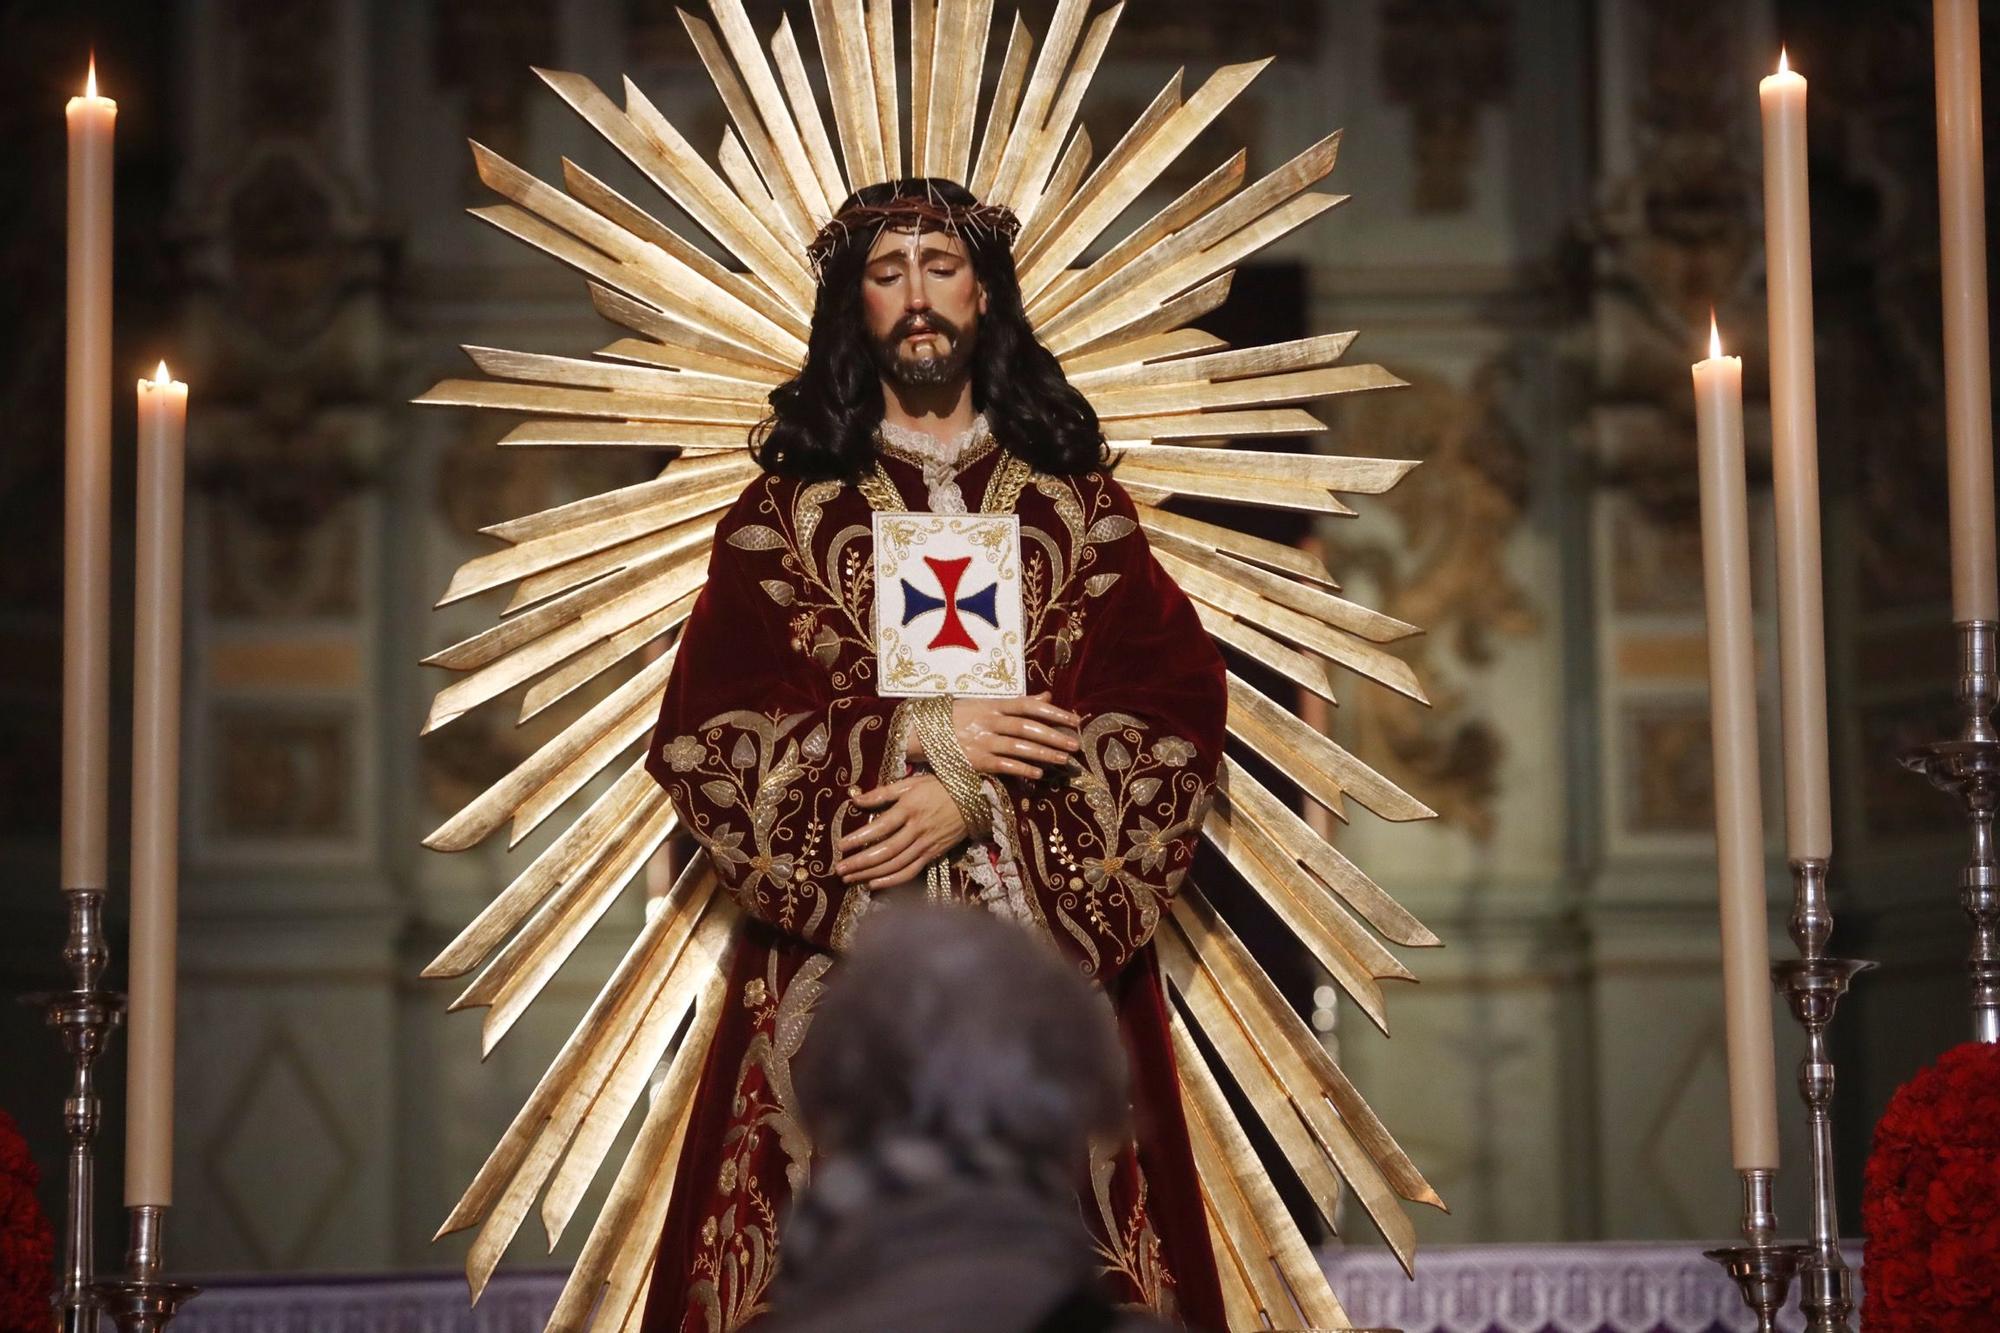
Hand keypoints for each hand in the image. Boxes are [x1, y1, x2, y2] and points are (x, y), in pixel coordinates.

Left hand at [834, 775, 968, 888]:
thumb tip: (855, 799)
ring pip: (895, 864)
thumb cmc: (939, 786)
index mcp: (910, 808)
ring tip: (850, 879)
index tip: (840, 845)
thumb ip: (883, 793)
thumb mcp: (911, 783)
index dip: (859, 838)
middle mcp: (917, 829)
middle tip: (839, 870)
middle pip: (885, 851)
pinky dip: (892, 880)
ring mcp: (926, 844)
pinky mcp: (933, 854)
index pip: (880, 827)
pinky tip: (874, 884)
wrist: (975, 799)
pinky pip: (911, 872)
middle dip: (860, 862)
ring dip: (870, 873)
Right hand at [910, 692, 1080, 778]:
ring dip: (1044, 754)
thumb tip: (1045, 697)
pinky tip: (1038, 775)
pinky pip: (1003, 765)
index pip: (1028, 706)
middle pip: (1028, 727)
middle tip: (1075, 745)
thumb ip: (1016, 703)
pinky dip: (1021, 769)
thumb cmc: (955, 716)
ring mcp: (982, 741)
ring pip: (1019, 747)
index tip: (1074, 720)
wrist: (920, 731)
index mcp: (993, 705)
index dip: (1053, 713)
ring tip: (1063, 760)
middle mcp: (990, 721)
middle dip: (1054, 736)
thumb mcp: (984, 704)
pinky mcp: (975, 760)